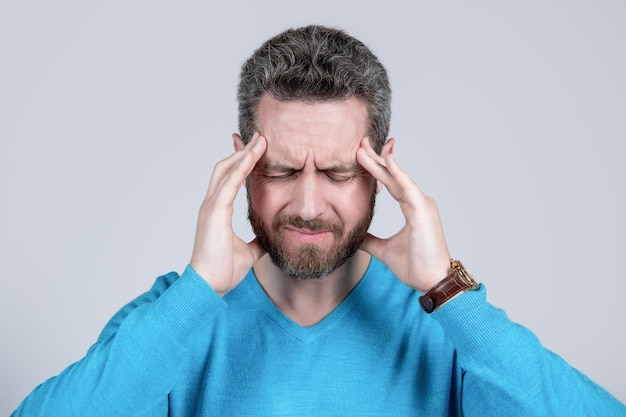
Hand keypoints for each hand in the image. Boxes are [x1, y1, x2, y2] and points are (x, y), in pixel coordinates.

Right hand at [190, 133, 266, 295]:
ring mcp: (211, 206)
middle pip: (225, 167)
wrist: (210, 285)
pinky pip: (229, 184)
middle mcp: (211, 204)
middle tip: (260, 137)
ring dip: (244, 154)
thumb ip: (257, 241)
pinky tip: (253, 157)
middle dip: (243, 151)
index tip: (254, 148)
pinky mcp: (214, 212)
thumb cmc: (223, 270)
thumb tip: (269, 238)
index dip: (240, 161)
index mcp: (217, 211)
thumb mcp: (248, 252)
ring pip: (226, 170)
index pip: (228, 178)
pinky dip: (241, 168)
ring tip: (260, 140)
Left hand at [357, 137, 450, 292]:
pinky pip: (408, 188)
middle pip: (393, 176)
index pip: (391, 183)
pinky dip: (398, 173)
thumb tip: (354, 235)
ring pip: (398, 178)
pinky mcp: (423, 211)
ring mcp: (423, 204)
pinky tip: (387, 160)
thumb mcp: (383, 250)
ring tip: (362, 148)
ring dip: (380, 162)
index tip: (361, 155)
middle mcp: (419, 202)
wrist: (432, 281)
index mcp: (412, 208)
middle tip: (359, 142)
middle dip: (376, 159)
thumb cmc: (415, 266)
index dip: (376, 169)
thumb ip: (370, 240)